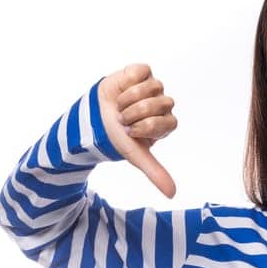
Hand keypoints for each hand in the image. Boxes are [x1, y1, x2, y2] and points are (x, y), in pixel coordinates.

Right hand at [97, 62, 178, 197]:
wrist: (94, 117)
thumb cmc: (117, 137)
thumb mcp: (135, 155)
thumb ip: (155, 172)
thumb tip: (172, 195)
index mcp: (166, 124)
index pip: (166, 122)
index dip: (145, 126)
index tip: (131, 132)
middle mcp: (163, 105)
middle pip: (159, 104)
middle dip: (135, 113)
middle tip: (123, 119)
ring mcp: (154, 88)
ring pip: (151, 87)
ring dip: (129, 98)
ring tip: (120, 106)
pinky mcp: (143, 72)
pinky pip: (141, 73)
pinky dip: (127, 82)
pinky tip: (121, 89)